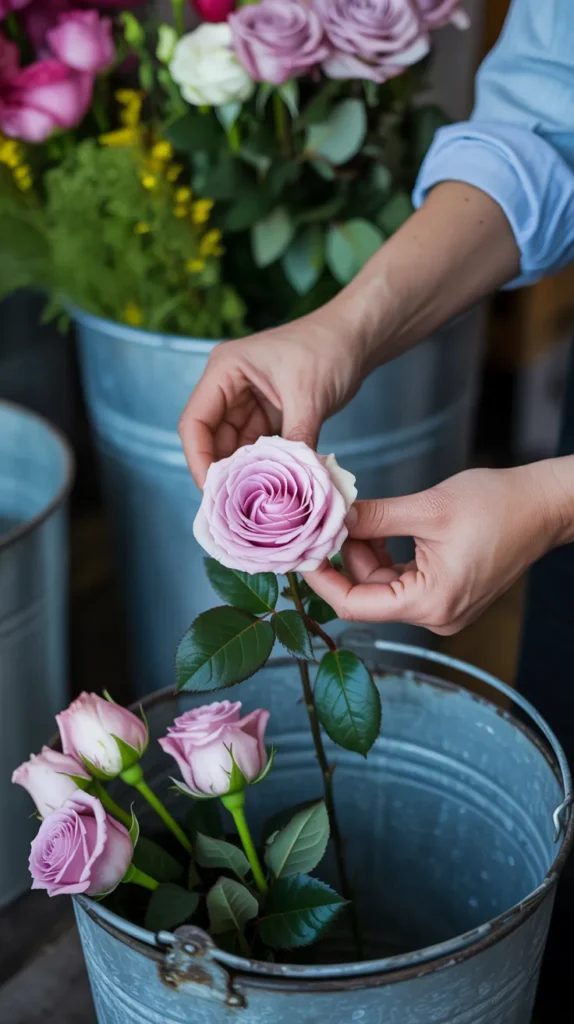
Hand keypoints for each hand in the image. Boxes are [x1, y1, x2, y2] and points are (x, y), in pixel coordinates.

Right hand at [178, 305, 366, 488]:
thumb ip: (296, 441)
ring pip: (232, 449)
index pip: (194, 423)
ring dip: (242, 475)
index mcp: (224, 370)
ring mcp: (245, 402)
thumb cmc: (329, 348)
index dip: (199, 461)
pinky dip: (261, 469)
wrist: (357, 337)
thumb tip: (294, 486)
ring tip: (252, 506)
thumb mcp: (309, 396)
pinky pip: (255, 449)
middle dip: (221, 474)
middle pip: (209, 440)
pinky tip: (270, 491)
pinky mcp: (266, 416)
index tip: (213, 494)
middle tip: (233, 510)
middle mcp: (228, 386)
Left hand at [304, 462, 570, 634]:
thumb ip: (373, 518)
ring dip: (364, 552)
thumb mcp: (426, 508)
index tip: (300, 552)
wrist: (543, 506)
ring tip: (354, 514)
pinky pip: (402, 580)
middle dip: (343, 557)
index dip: (322, 580)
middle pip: (367, 595)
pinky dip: (385, 555)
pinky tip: (376, 526)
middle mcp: (437, 615)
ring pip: (382, 585)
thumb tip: (329, 516)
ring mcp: (443, 607)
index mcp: (431, 603)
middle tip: (323, 520)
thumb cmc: (497, 505)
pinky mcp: (447, 592)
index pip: (355, 605)